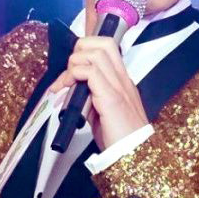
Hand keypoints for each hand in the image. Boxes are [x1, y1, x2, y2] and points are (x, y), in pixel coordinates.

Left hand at [48, 36, 149, 150]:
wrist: (133, 154)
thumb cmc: (118, 138)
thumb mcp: (100, 114)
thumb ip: (89, 99)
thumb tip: (71, 92)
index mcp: (121, 80)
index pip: (107, 47)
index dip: (86, 47)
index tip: (71, 64)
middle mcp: (122, 79)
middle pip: (103, 43)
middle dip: (79, 50)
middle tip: (68, 72)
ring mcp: (118, 86)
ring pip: (96, 53)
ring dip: (74, 63)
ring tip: (65, 83)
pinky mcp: (112, 97)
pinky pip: (90, 72)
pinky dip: (74, 75)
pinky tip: (66, 90)